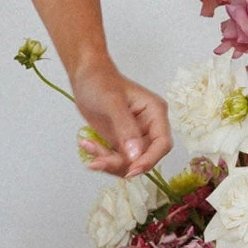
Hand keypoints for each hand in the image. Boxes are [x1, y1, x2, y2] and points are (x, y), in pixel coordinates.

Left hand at [70, 61, 172, 177]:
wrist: (85, 77)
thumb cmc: (100, 81)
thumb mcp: (113, 103)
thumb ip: (125, 128)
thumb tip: (135, 155)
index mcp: (155, 113)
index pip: (162, 144)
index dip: (150, 160)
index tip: (132, 170)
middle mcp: (149, 127)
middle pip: (144, 158)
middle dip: (121, 163)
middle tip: (99, 161)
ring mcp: (135, 136)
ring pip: (128, 162)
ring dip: (108, 161)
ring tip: (88, 146)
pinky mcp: (121, 142)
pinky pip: (115, 159)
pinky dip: (101, 157)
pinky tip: (86, 144)